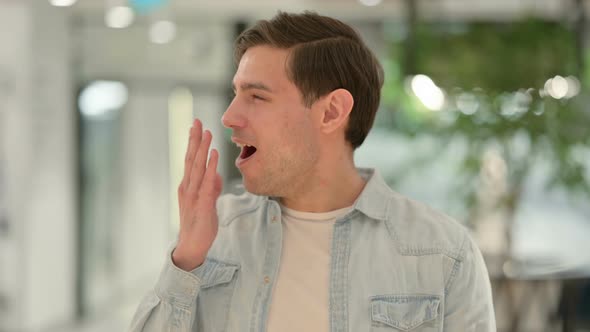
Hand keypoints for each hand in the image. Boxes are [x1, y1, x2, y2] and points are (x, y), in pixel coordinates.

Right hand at [172, 119, 222, 270]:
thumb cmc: (199, 224)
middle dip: (195, 139)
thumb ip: (211, 187)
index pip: (190, 159)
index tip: (196, 125)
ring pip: (197, 167)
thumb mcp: (206, 202)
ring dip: (202, 148)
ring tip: (207, 133)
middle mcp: (187, 186)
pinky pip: (207, 182)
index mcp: (188, 185)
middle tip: (198, 121)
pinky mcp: (202, 203)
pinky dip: (210, 167)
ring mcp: (193, 195)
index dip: (193, 142)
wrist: (192, 246)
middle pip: (191, 158)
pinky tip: (213, 154)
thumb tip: (216, 175)